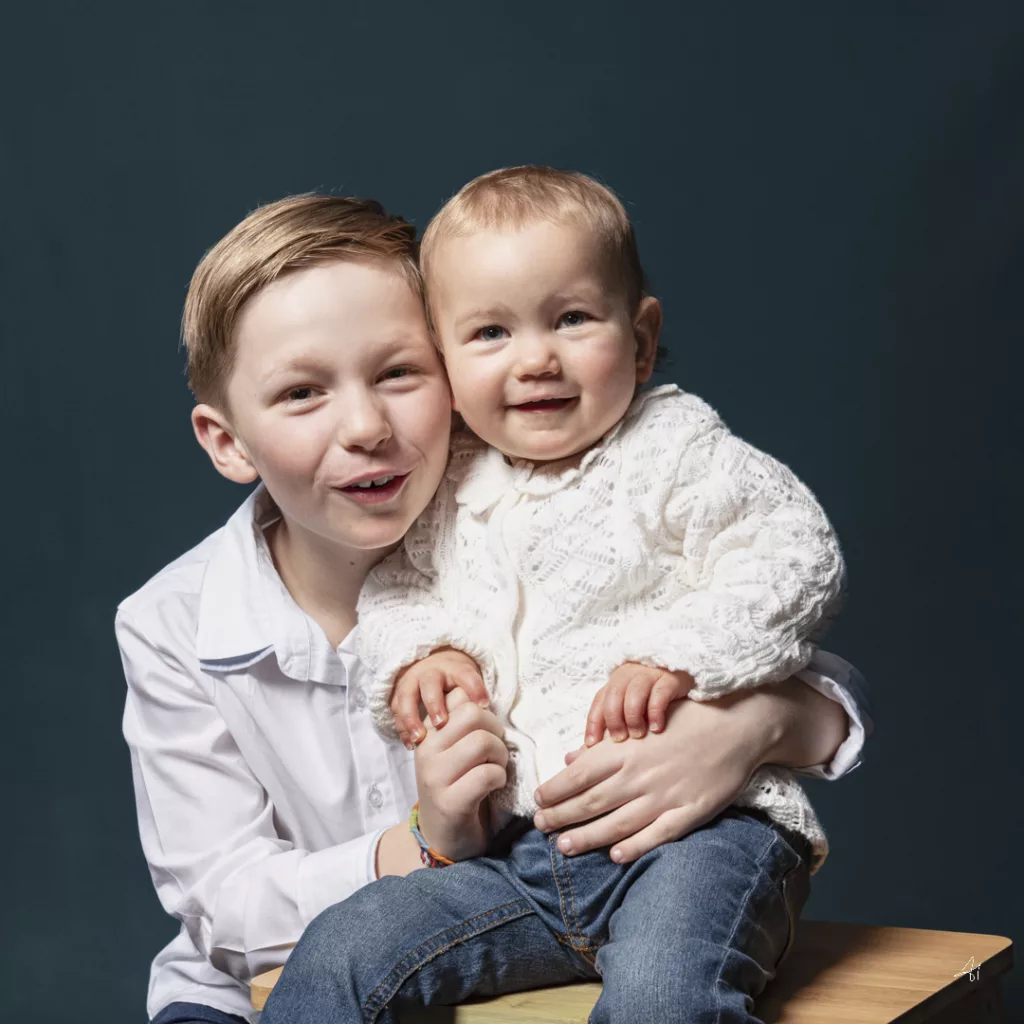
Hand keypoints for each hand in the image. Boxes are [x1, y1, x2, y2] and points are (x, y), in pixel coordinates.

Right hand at [393, 647, 490, 747]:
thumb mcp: (469, 683)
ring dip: (412, 717)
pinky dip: (402, 728)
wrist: (432, 667)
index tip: (483, 705)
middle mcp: (432, 673)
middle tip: (441, 723)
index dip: (474, 687)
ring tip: (419, 738)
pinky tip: (411, 745)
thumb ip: (477, 698)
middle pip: (430, 683)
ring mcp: (412, 683)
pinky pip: (396, 711)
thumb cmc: (456, 683)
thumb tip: (492, 720)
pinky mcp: (399, 696)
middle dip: (435, 703)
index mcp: (454, 669)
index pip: (465, 674)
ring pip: (407, 696)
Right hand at [414, 688, 507, 861]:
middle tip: (495, 752)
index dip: (482, 710)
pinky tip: (492, 788)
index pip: (458, 696)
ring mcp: (435, 776)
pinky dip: (499, 779)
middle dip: (495, 731)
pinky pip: (487, 775)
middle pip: (474, 714)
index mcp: (428, 733)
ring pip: (482, 742)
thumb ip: (465, 724)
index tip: (484, 731)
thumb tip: (482, 695)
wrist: (443, 839)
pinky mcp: (449, 801)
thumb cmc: (458, 788)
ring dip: (500, 757)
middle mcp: (426, 750)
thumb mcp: (456, 751)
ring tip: (495, 770)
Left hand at [534, 690, 767, 862]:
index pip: (579, 775)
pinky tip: (614, 856)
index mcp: (626, 750)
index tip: (537, 801)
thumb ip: (603, 743)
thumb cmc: (685, 719)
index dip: (554, 791)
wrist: (737, 725)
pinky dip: (634, 847)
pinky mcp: (689, 811)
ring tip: (564, 845)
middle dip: (561, 816)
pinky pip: (657, 835)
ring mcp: (665, 795)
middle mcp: (640, 774)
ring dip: (587, 836)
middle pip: (591, 801)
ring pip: (617, 823)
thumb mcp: (641, 722)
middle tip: (540, 826)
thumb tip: (570, 758)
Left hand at [584, 663, 694, 744]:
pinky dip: (655, 712)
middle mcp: (630, 676)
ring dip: (633, 716)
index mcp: (616, 683)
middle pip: (614, 695)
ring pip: (634, 693)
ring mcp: (650, 675)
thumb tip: (575, 757)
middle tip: (620, 740)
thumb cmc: (651, 701)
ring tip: (638, 735)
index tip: (592, 745)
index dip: (593, 723)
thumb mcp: (629, 711)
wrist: (685, 676)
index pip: (599, 702)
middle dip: (614, 720)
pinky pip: (659, 693)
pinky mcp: (670, 678)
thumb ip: (608, 731)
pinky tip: (657, 728)